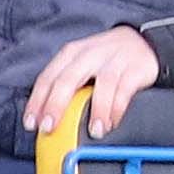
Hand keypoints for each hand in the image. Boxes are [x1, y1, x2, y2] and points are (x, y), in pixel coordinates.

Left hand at [23, 25, 162, 139]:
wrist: (143, 41)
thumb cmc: (104, 59)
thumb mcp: (80, 65)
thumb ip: (64, 86)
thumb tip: (46, 120)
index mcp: (70, 54)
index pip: (47, 78)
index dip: (37, 102)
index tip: (31, 123)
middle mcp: (89, 54)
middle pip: (68, 80)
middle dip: (56, 106)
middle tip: (50, 128)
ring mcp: (114, 60)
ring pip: (103, 85)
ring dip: (97, 111)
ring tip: (94, 132)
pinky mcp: (136, 69)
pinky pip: (125, 90)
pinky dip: (118, 109)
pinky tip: (113, 123)